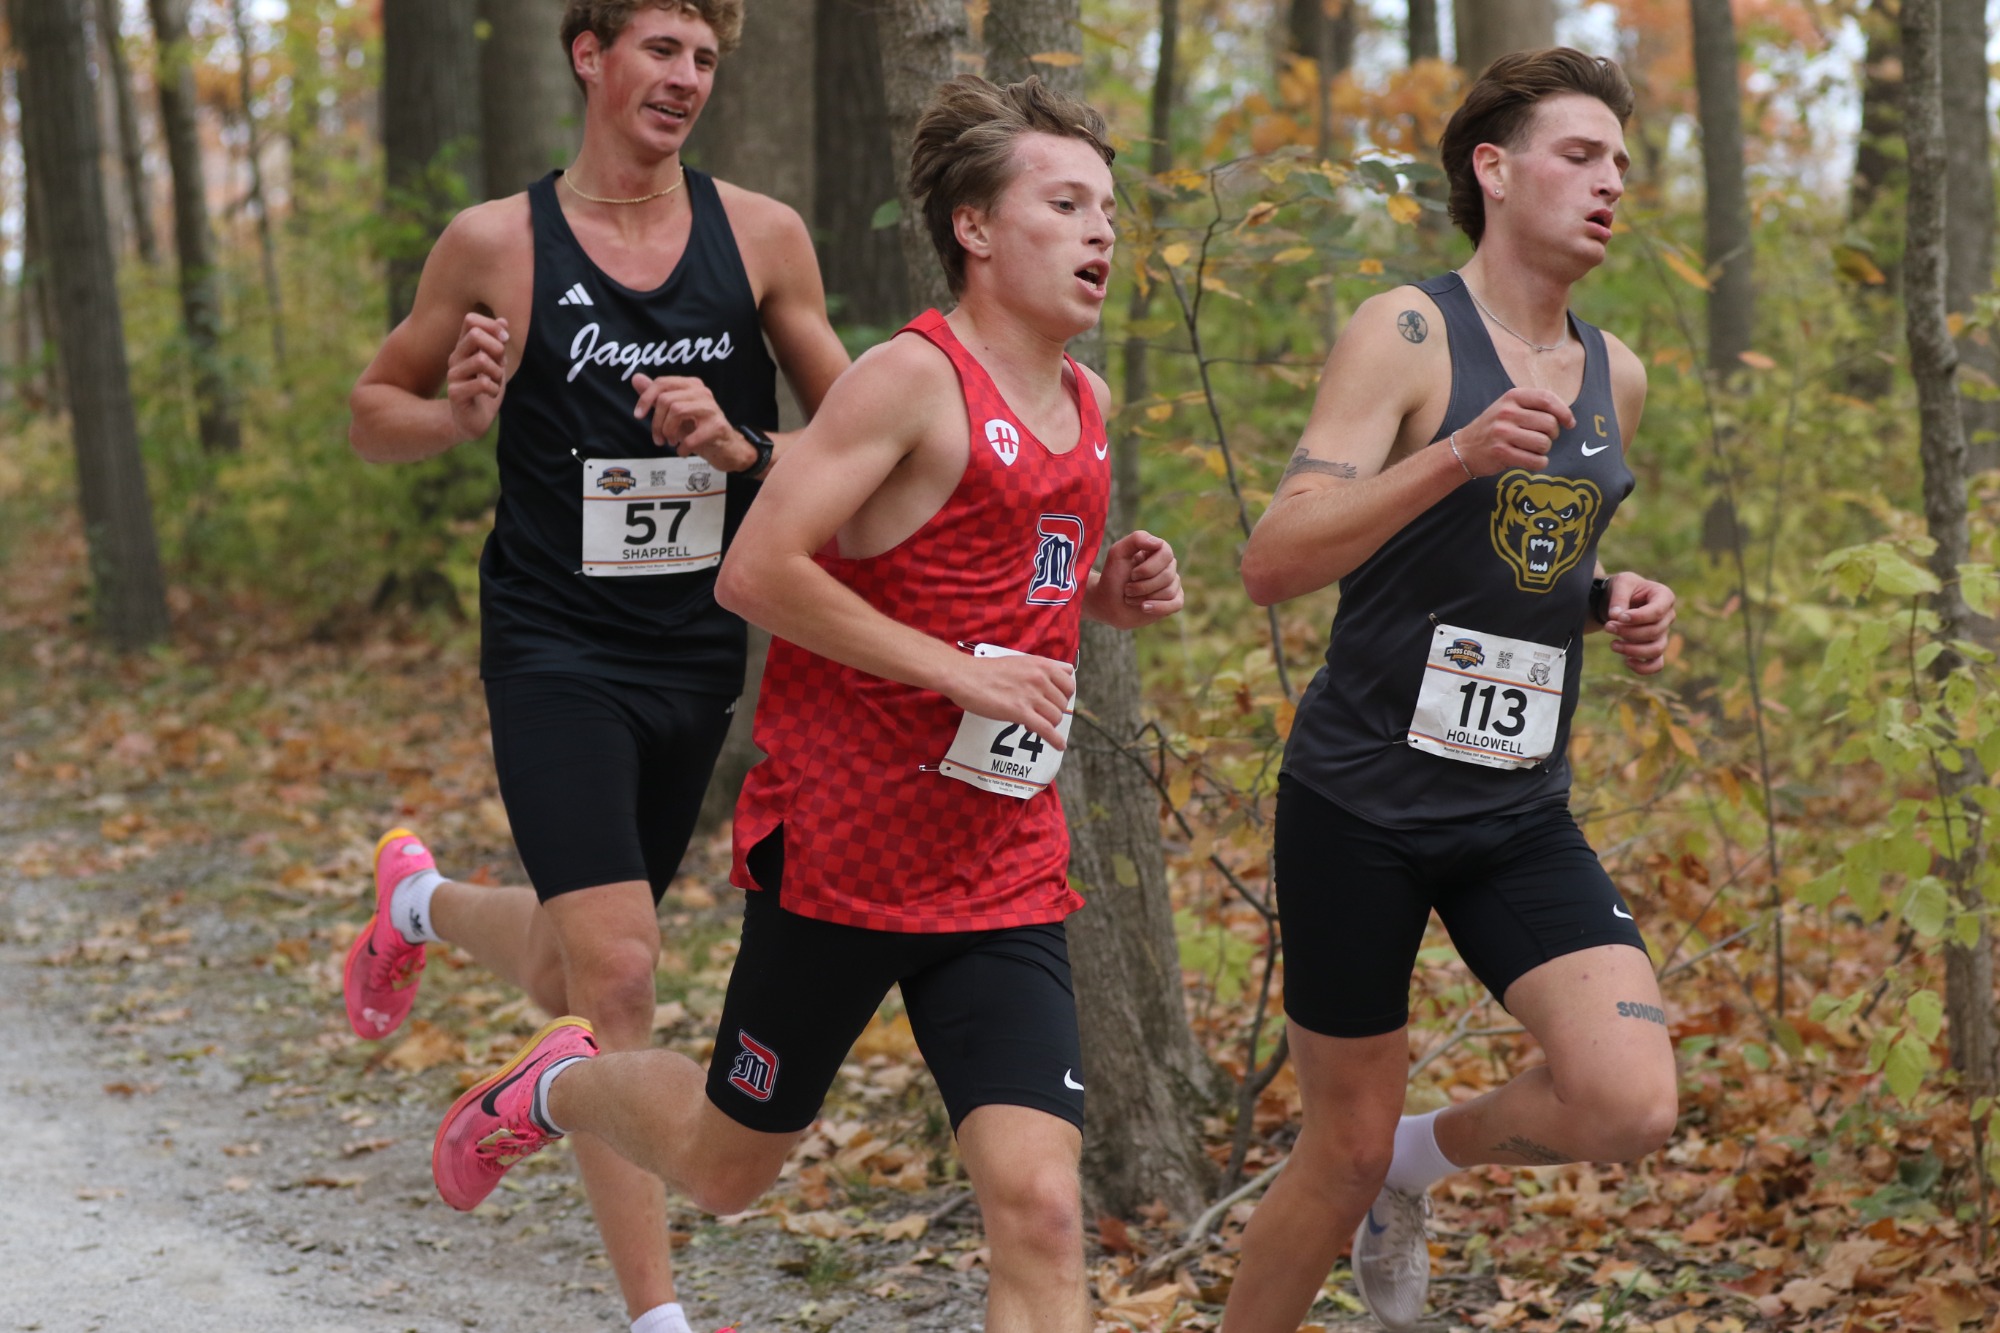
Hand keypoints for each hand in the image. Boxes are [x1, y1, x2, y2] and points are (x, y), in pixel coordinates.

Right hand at [446, 313, 508, 439]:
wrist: (473, 420)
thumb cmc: (485, 390)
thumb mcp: (496, 364)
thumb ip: (498, 344)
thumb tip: (504, 320)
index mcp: (464, 347)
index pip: (471, 320)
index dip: (492, 325)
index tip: (505, 339)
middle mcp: (455, 358)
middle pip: (475, 335)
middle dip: (497, 348)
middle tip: (501, 364)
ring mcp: (453, 375)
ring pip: (481, 359)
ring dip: (497, 372)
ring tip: (496, 381)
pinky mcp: (455, 393)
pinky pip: (482, 383)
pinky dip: (494, 389)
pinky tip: (491, 393)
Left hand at [632, 374, 757, 471]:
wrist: (727, 448)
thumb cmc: (699, 429)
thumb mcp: (674, 412)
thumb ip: (656, 396)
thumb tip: (636, 378)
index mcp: (691, 385)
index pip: (662, 383)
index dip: (645, 398)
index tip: (638, 415)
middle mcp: (702, 392)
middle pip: (666, 399)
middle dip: (656, 422)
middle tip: (659, 438)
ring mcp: (711, 408)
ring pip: (677, 411)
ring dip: (668, 432)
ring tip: (670, 442)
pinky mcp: (717, 426)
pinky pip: (691, 436)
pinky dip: (682, 447)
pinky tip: (683, 451)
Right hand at [943, 652, 1074, 751]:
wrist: (965, 676)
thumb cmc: (988, 670)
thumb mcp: (1019, 661)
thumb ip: (1039, 669)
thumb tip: (1059, 677)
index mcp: (1041, 664)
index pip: (1069, 683)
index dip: (1063, 695)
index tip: (1054, 701)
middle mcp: (1040, 679)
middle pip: (1062, 703)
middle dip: (1053, 711)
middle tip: (1039, 714)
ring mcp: (1031, 696)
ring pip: (1055, 717)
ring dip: (1049, 724)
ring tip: (1034, 725)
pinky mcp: (1020, 712)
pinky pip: (1046, 729)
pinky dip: (1055, 740)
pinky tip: (1059, 746)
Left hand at [1088, 530, 1183, 628]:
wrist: (1107, 602)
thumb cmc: (1113, 577)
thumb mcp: (1118, 553)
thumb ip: (1137, 539)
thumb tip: (1158, 543)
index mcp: (1157, 551)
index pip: (1166, 553)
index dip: (1149, 568)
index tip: (1132, 574)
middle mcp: (1168, 566)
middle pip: (1167, 576)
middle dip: (1142, 586)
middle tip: (1127, 589)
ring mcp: (1172, 584)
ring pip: (1169, 591)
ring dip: (1144, 597)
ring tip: (1130, 598)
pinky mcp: (1173, 602)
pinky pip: (1177, 604)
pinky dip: (1159, 607)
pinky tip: (1144, 608)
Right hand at [1452, 387, 1574, 475]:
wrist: (1463, 449)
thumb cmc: (1493, 429)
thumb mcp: (1508, 408)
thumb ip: (1534, 407)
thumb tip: (1566, 417)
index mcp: (1512, 397)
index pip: (1547, 399)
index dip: (1564, 412)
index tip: (1569, 423)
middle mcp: (1507, 413)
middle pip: (1549, 424)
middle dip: (1552, 435)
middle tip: (1542, 439)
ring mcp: (1502, 433)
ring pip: (1544, 443)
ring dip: (1544, 450)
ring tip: (1532, 450)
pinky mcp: (1501, 453)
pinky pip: (1535, 461)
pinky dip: (1539, 464)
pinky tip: (1531, 461)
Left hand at [1601, 572, 1674, 674]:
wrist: (1620, 599)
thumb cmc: (1624, 588)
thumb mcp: (1620, 583)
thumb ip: (1619, 597)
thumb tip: (1616, 616)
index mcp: (1664, 596)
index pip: (1657, 612)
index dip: (1638, 617)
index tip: (1618, 617)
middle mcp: (1668, 616)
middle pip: (1654, 631)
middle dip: (1628, 632)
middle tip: (1608, 627)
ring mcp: (1664, 634)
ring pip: (1656, 649)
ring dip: (1632, 650)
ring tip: (1612, 644)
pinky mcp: (1655, 647)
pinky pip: (1657, 664)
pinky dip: (1643, 668)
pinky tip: (1626, 661)